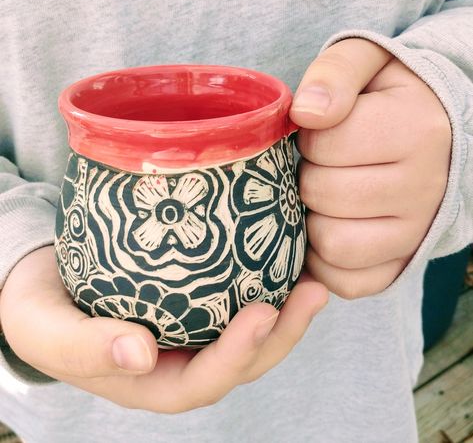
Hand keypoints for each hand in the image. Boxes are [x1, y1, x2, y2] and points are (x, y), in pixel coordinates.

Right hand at [0, 246, 326, 412]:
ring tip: (314, 275)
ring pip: (250, 329)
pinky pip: (236, 294)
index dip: (240, 353)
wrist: (44, 283)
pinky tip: (284, 250)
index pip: (206, 379)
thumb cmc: (43, 310)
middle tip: (313, 291)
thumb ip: (85, 349)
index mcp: (152, 381)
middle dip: (283, 333)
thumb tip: (140, 355)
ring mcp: (193, 330)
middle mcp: (181, 360)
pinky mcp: (196, 301)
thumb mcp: (46, 329)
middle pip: (244, 358)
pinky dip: (264, 277)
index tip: (264, 312)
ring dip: (287, 307)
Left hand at [290, 38, 450, 298]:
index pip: (323, 144)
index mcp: (416, 130)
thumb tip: (307, 113)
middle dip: (307, 177)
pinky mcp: (401, 265)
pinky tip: (329, 228)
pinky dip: (324, 261)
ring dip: (312, 219)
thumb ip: (335, 74)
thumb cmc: (388, 98)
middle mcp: (426, 187)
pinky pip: (346, 282)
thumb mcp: (367, 62)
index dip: (308, 138)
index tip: (322, 132)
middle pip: (322, 194)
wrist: (432, 133)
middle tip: (323, 166)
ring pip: (331, 244)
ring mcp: (416, 233)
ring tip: (325, 197)